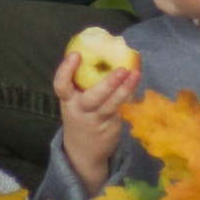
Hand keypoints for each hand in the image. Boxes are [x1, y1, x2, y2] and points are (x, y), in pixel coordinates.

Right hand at [50, 44, 139, 194]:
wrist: (82, 152)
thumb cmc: (80, 114)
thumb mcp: (74, 101)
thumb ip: (82, 82)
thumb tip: (102, 48)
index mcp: (68, 101)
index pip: (61, 86)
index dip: (66, 70)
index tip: (75, 55)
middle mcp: (81, 112)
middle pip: (93, 99)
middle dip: (107, 84)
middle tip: (121, 69)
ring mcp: (97, 121)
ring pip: (112, 106)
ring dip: (125, 89)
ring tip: (135, 74)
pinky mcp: (112, 128)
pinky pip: (122, 110)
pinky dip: (131, 97)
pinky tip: (138, 85)